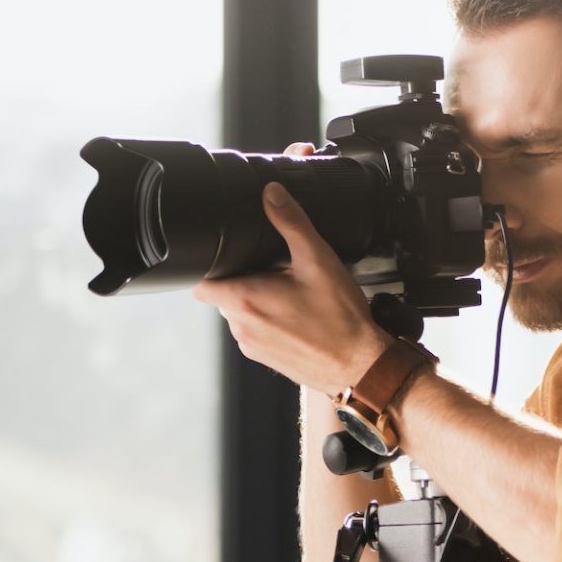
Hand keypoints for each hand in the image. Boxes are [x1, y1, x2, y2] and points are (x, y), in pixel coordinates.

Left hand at [192, 150, 390, 394]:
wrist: (361, 366)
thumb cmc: (341, 321)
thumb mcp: (317, 260)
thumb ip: (291, 222)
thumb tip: (272, 195)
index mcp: (245, 300)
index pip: (200, 283)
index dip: (210, 267)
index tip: (230, 258)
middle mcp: (242, 327)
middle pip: (223, 295)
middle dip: (242, 281)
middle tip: (276, 274)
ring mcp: (252, 346)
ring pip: (240, 314)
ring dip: (256, 302)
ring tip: (290, 297)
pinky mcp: (265, 359)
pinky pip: (256, 333)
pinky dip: (269, 322)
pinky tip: (297, 318)